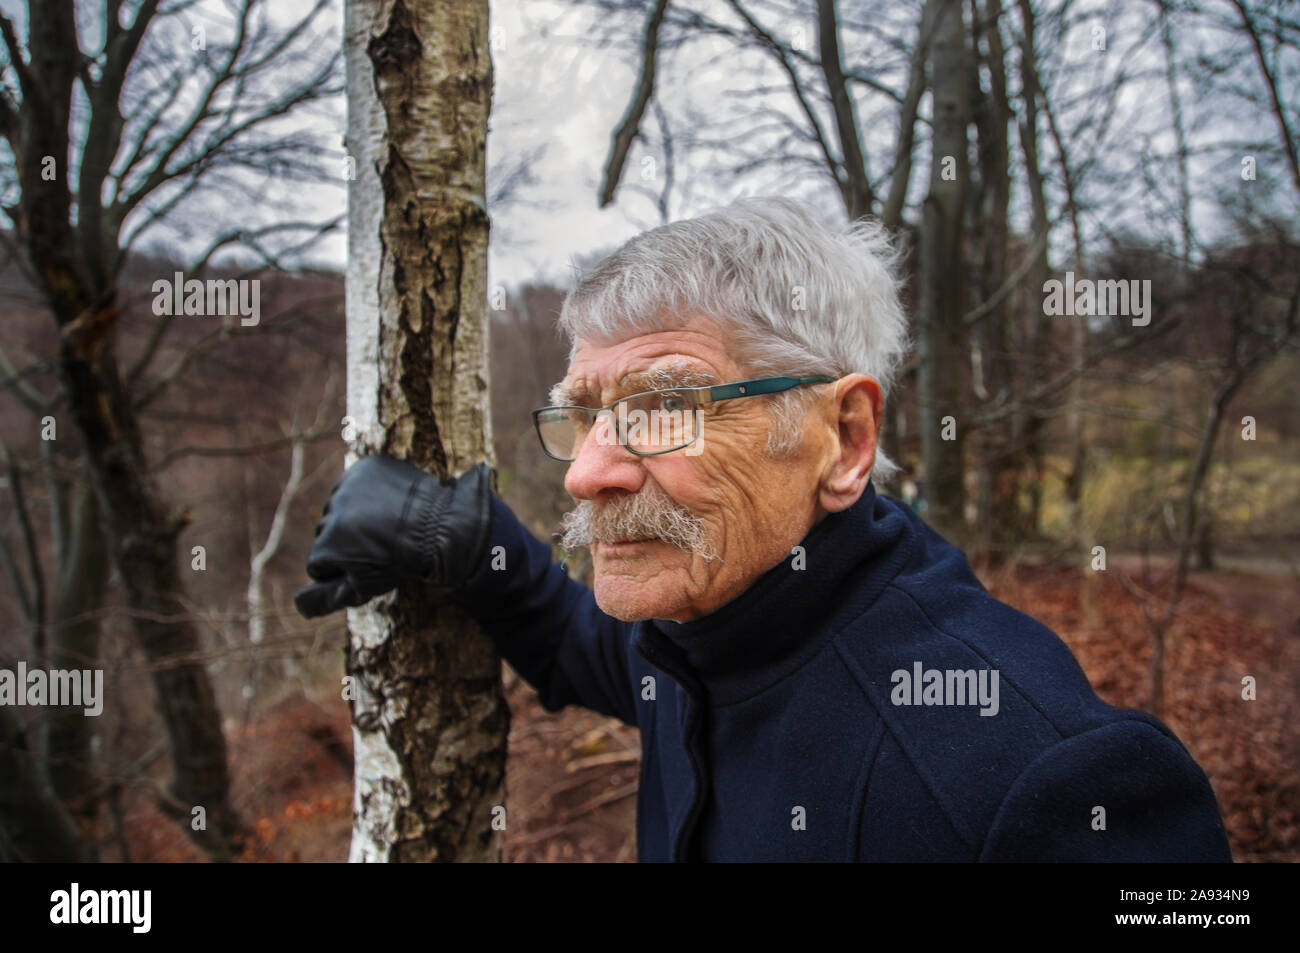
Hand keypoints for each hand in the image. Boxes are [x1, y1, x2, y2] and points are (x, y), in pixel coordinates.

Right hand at [293, 455, 493, 617]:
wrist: (440, 528)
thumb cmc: (402, 562)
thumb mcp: (364, 587)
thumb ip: (325, 598)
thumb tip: (297, 606)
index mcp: (326, 545)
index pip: (319, 564)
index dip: (344, 569)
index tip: (369, 564)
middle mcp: (330, 512)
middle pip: (327, 532)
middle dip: (348, 541)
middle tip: (380, 545)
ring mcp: (348, 485)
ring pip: (341, 506)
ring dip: (357, 515)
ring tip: (386, 524)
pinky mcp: (366, 467)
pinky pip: (358, 483)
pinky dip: (369, 492)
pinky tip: (389, 503)